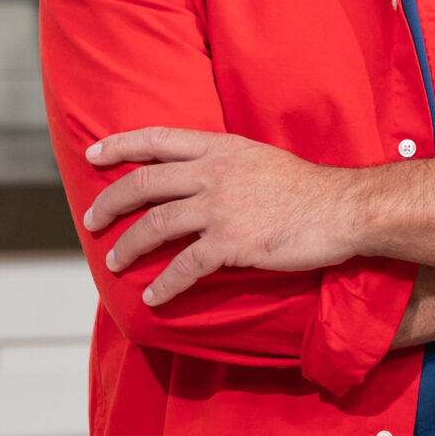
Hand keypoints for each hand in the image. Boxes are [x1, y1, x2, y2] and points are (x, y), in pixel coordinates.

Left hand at [83, 128, 356, 306]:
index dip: (120, 145)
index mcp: (221, 148)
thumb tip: (200, 177)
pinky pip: (185, 267)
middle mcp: (214, 173)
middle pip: (144, 183)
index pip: (158, 139)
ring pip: (155, 225)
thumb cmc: (308, 188)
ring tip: (114, 261)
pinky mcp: (232, 243)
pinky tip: (155, 297)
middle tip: (91, 220)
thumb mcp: (261, 158)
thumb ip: (226, 163)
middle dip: (110, 203)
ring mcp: (221, 208)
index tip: (93, 155)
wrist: (343, 208)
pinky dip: (165, 284)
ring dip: (128, 246)